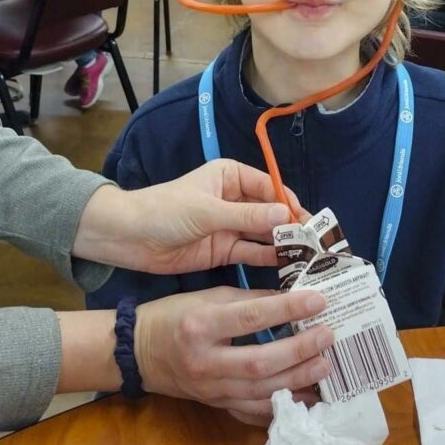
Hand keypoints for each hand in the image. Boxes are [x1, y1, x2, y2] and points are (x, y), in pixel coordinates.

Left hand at [72, 161, 305, 274]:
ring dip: (283, 245)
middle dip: (291, 226)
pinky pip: (251, 253)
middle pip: (270, 212)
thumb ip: (247, 215)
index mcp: (231, 176)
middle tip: (317, 245)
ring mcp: (229, 226)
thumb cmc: (165, 210)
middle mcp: (235, 198)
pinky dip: (267, 260)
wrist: (127, 237)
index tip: (309, 222)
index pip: (270, 187)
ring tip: (308, 259)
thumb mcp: (208, 211)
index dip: (290, 203)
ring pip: (263, 234)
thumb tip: (286, 214)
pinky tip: (287, 268)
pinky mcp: (223, 250)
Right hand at [135, 286, 331, 421]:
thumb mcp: (209, 297)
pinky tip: (305, 396)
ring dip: (297, 380)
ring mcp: (211, 390)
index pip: (251, 318)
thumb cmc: (175, 315)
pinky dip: (281, 405)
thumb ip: (249, 299)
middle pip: (260, 362)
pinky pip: (253, 411)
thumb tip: (290, 298)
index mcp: (201, 326)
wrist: (140, 353)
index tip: (318, 301)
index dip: (287, 309)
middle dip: (299, 351)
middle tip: (327, 337)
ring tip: (324, 366)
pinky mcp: (216, 406)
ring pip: (261, 391)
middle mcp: (206, 361)